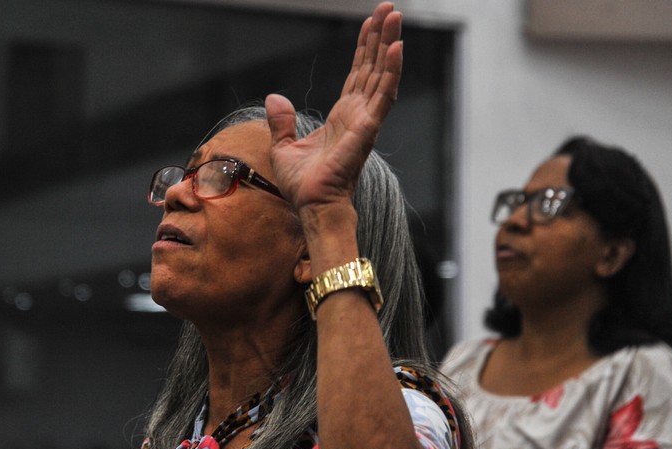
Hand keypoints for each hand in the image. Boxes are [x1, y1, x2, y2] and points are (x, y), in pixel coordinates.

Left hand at [264, 2, 402, 211]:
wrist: (311, 205)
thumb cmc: (303, 185)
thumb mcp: (283, 147)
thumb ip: (282, 122)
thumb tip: (274, 99)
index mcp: (342, 116)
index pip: (357, 74)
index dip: (364, 48)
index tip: (371, 23)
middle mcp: (359, 114)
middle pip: (373, 67)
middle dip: (381, 36)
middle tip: (390, 9)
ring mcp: (366, 120)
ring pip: (382, 74)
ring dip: (390, 44)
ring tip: (395, 17)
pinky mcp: (367, 128)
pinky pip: (383, 95)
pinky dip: (391, 70)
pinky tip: (396, 48)